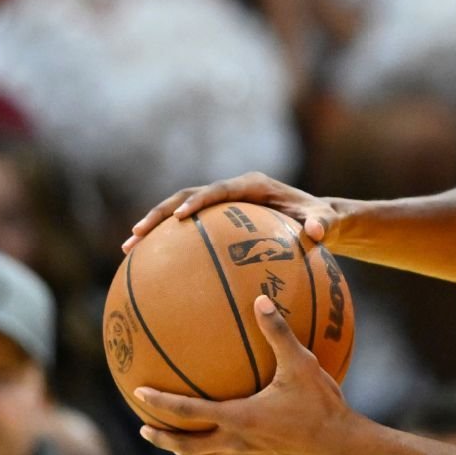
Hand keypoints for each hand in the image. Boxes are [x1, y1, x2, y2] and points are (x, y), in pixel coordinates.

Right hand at [122, 172, 344, 253]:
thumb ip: (322, 224)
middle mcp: (233, 190)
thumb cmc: (322, 221)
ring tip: (129, 249)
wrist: (318, 220)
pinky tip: (148, 270)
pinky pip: (190, 231)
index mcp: (253, 185)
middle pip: (188, 196)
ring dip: (154, 227)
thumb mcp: (326, 222)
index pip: (220, 189)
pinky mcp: (218, 220)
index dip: (198, 200)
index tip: (180, 217)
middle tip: (137, 234)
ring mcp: (223, 204)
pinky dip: (169, 245)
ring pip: (180, 210)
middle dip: (160, 213)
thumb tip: (316, 232)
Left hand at [137, 295, 357, 454]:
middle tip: (144, 426)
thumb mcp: (301, 364)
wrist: (340, 445)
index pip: (189, 411)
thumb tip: (260, 300)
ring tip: (173, 442)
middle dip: (163, 437)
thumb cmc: (321, 405)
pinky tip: (219, 444)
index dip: (161, 402)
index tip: (139, 392)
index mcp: (239, 418)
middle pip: (187, 446)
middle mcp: (236, 442)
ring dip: (184, 451)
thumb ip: (278, 332)